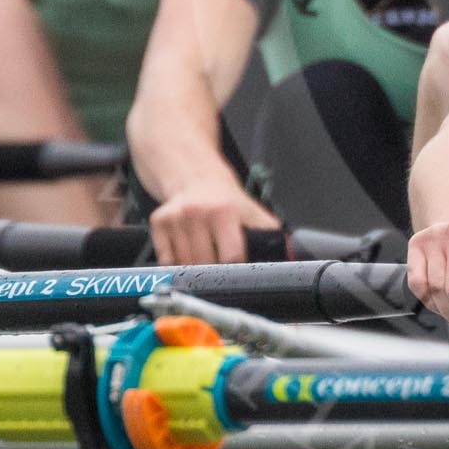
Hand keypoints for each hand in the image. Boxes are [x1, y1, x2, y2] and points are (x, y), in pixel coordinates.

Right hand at [149, 172, 279, 265]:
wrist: (194, 176)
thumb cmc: (226, 199)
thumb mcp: (251, 210)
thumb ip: (270, 232)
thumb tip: (290, 252)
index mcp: (224, 211)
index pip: (231, 257)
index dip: (237, 269)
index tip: (238, 272)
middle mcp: (197, 213)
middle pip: (206, 264)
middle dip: (215, 271)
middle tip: (220, 267)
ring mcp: (175, 218)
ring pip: (185, 265)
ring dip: (195, 269)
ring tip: (204, 257)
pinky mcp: (158, 222)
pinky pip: (166, 260)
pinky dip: (176, 263)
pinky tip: (186, 252)